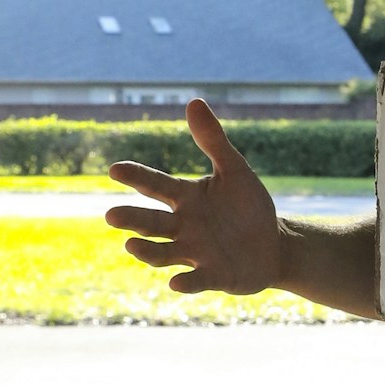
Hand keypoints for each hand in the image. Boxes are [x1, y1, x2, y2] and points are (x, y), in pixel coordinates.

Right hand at [104, 98, 284, 296]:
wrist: (273, 246)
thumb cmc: (248, 207)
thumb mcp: (235, 171)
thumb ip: (213, 141)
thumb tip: (194, 101)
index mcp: (185, 198)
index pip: (156, 185)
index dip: (136, 177)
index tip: (115, 169)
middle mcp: (183, 227)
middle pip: (152, 222)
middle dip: (132, 219)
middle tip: (111, 215)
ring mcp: (195, 253)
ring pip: (164, 253)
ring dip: (147, 251)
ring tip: (131, 245)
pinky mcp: (213, 276)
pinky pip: (196, 279)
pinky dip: (186, 282)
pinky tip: (175, 283)